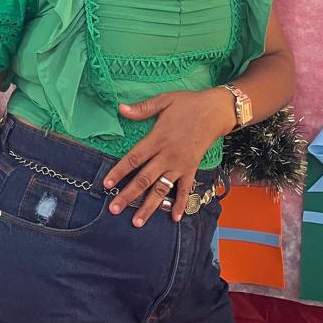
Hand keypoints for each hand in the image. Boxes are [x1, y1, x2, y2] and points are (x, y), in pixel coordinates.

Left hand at [103, 89, 233, 225]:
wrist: (215, 111)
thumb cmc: (188, 103)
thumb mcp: (164, 100)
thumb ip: (142, 108)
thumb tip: (120, 108)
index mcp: (157, 139)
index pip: (134, 158)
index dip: (119, 171)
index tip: (106, 184)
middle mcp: (167, 156)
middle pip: (144, 179)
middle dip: (128, 195)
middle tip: (114, 209)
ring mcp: (180, 165)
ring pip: (161, 189)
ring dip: (149, 206)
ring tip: (137, 221)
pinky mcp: (191, 168)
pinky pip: (185, 189)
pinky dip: (180, 203)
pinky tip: (174, 218)